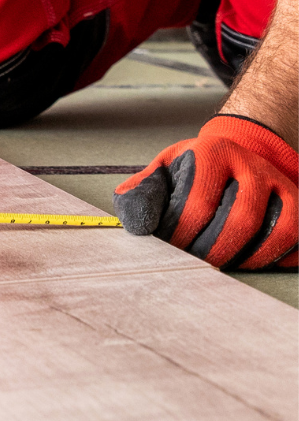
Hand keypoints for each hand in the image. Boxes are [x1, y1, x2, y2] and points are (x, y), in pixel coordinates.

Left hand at [114, 115, 297, 268]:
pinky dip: (275, 257)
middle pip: (240, 220)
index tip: (168, 250)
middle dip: (212, 253)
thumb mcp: (162, 171)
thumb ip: (143, 193)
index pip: (199, 202)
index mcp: (213, 153)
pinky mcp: (296, 203)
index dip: (182, 235)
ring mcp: (278, 184)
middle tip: (193, 266)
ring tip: (220, 268)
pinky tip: (249, 263)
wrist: (237, 152)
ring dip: (246, 259)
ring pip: (275, 230)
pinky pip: (295, 237)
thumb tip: (138, 224)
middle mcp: (251, 165)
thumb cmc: (192, 172)